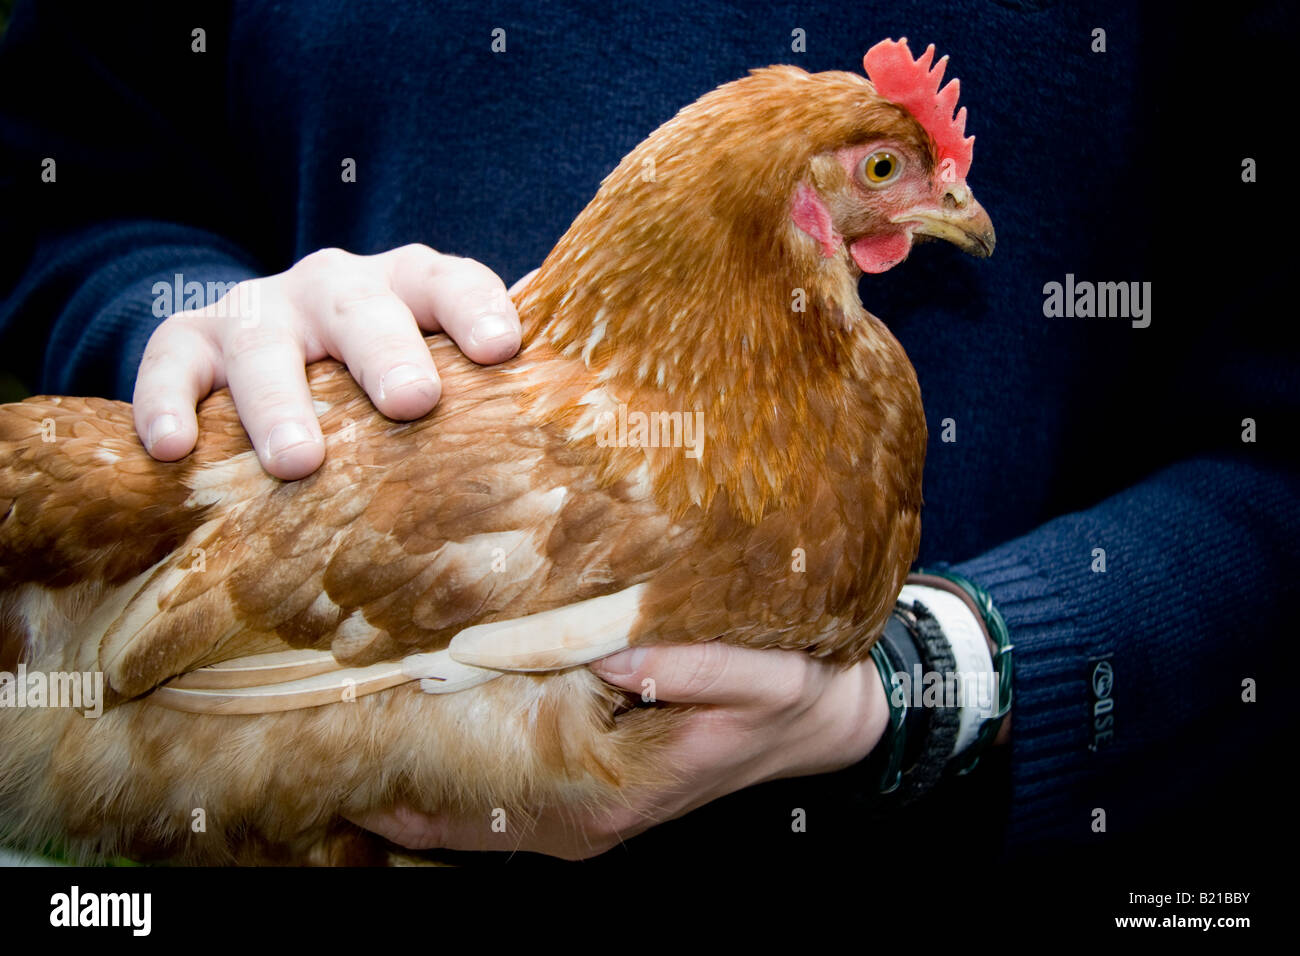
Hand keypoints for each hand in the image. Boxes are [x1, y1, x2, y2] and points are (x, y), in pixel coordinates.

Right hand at [133, 245, 522, 478]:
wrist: (270, 338)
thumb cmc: (381, 371)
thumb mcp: (432, 361)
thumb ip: (491, 384)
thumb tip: (588, 416)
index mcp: (407, 287)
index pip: (448, 282)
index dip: (476, 309)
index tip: (504, 349)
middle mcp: (336, 288)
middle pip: (363, 307)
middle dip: (387, 352)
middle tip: (414, 402)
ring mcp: (259, 311)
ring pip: (263, 342)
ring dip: (279, 399)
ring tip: (298, 462)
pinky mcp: (188, 338)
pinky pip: (170, 363)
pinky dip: (167, 402)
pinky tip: (174, 451)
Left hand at [349, 642, 888, 859]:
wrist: (823, 723)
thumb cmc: (790, 697)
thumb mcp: (756, 677)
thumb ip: (689, 665)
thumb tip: (612, 649)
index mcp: (609, 794)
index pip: (487, 804)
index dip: (414, 790)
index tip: (346, 756)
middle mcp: (585, 814)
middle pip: (467, 819)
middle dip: (396, 787)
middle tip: (319, 737)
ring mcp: (587, 806)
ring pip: (481, 808)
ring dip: (421, 782)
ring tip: (352, 735)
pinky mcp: (595, 786)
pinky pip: (508, 791)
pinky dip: (461, 771)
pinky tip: (428, 730)